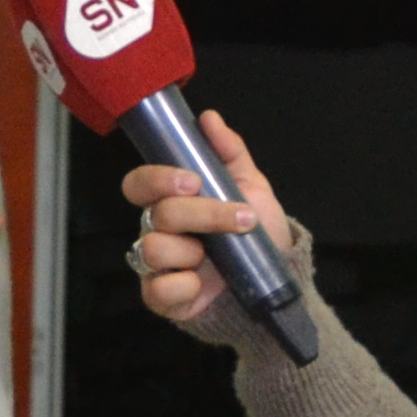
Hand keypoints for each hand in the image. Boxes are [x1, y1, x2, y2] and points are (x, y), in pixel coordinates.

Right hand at [122, 112, 303, 337]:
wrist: (276, 279)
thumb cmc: (256, 232)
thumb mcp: (250, 187)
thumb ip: (229, 152)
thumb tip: (209, 118)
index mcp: (171, 201)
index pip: (140, 184)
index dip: (158, 179)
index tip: (192, 180)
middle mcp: (157, 231)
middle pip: (158, 214)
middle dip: (203, 214)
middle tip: (240, 217)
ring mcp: (157, 266)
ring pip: (153, 249)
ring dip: (194, 251)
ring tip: (221, 256)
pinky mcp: (162, 298)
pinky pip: (158, 289)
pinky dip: (185, 286)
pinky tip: (204, 283)